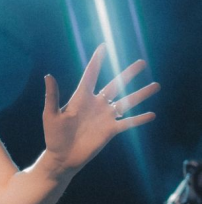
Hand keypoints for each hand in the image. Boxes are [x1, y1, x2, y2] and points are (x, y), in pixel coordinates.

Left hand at [42, 44, 159, 173]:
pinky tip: (151, 114)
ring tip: (156, 85)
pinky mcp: (110, 130)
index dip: (97, 61)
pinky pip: (128, 123)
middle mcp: (96, 104)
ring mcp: (105, 117)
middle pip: (115, 85)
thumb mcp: (50, 114)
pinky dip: (139, 119)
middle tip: (142, 62)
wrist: (62, 157)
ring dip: (140, 94)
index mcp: (80, 98)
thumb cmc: (53, 135)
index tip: (104, 47)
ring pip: (127, 102)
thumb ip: (52, 96)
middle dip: (128, 74)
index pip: (91, 75)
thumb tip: (48, 75)